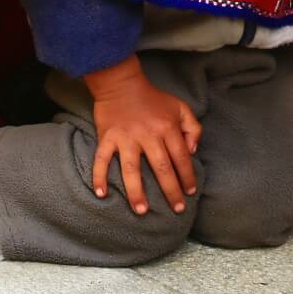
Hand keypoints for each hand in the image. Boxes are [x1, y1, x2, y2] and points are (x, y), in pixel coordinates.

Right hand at [83, 56, 201, 214]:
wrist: (121, 82)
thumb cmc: (153, 98)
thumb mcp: (180, 107)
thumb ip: (193, 128)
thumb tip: (192, 152)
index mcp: (167, 127)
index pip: (181, 157)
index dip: (187, 176)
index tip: (190, 192)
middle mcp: (148, 135)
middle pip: (161, 168)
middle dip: (170, 191)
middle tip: (176, 209)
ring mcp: (126, 137)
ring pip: (132, 169)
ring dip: (136, 191)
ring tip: (141, 211)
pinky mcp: (107, 137)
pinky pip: (102, 159)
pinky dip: (99, 176)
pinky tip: (101, 194)